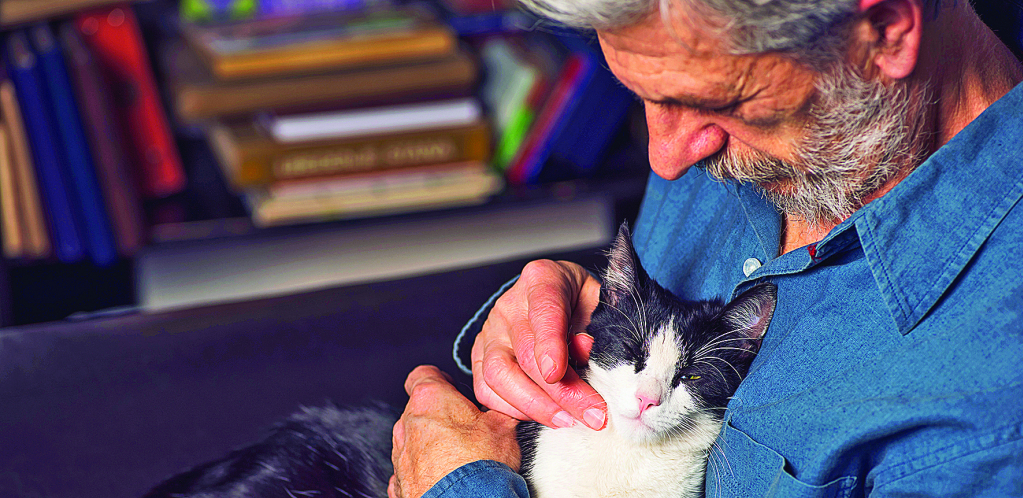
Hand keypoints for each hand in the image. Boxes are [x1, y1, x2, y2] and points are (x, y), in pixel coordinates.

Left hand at [389, 365, 519, 497]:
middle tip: (468, 429)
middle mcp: (408, 424)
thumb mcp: (504, 426)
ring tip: (460, 459)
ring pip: (414, 440)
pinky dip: (425, 472)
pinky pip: (412, 470)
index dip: (440, 379)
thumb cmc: (479, 467)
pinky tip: (446, 478)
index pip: (424, 374)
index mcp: (430, 399)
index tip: (451, 386)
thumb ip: (496, 409)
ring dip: (432, 445)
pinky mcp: (400, 482)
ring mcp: (401, 454)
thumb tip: (506, 407)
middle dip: (441, 417)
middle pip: (421, 409)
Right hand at [472, 259, 606, 430]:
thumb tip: (582, 352)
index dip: (549, 345)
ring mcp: (490, 332)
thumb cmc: (580, 301)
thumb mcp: (599, 301)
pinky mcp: (480, 357)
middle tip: (591, 415)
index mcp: (543, 280)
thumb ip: (596, 324)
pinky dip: (513, 409)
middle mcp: (509, 305)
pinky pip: (486, 390)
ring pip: (499, 375)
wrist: (555, 298)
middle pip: (525, 354)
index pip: (543, 311)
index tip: (557, 374)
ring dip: (535, 406)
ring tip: (567, 421)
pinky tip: (542, 417)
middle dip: (561, 392)